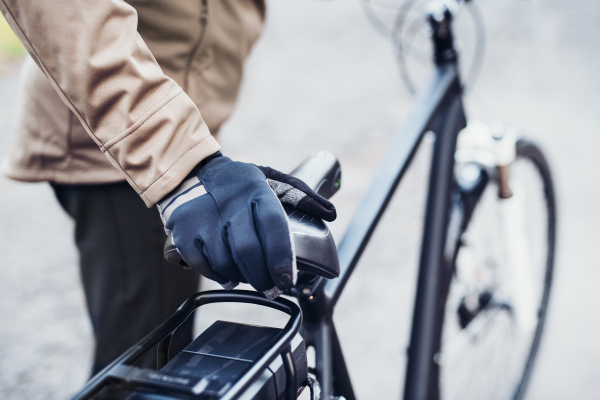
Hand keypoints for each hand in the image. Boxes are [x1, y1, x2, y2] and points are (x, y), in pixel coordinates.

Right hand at [158, 152, 335, 298]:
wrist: (191, 173)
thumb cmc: (239, 183)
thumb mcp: (271, 179)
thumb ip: (302, 195)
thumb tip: (330, 214)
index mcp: (255, 190)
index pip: (272, 225)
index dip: (281, 256)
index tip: (287, 279)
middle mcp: (228, 205)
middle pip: (247, 251)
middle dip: (263, 277)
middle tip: (273, 288)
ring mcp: (203, 219)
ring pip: (225, 262)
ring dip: (241, 277)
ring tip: (250, 276)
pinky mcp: (184, 233)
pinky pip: (203, 266)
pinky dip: (219, 275)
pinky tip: (229, 274)